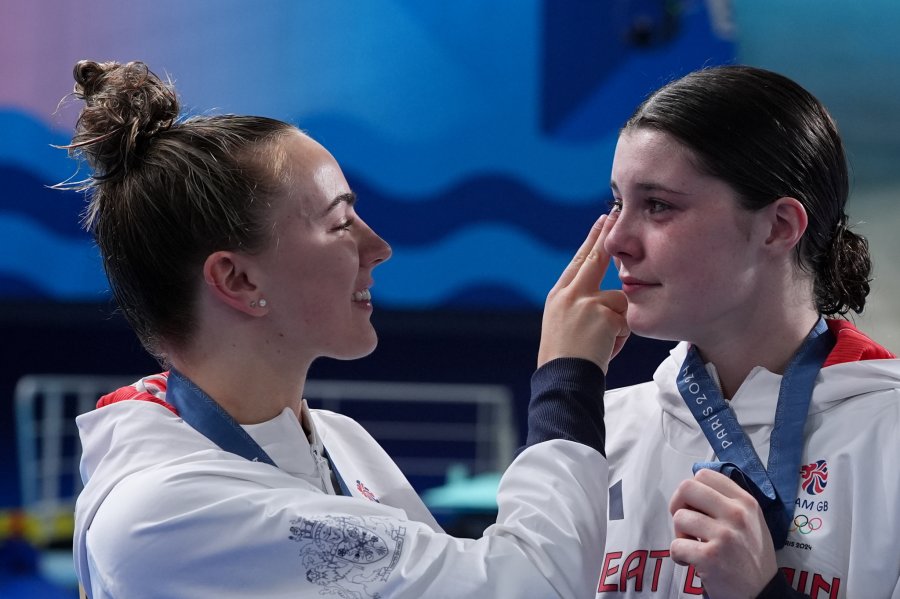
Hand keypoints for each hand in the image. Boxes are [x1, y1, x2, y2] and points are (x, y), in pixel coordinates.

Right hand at [537, 212, 628, 372]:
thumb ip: (581, 305)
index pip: (578, 260)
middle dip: (604, 234)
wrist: (562, 378)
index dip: (592, 240)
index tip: (601, 221)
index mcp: (559, 295)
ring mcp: (586, 303)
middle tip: (613, 213)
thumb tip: (610, 295)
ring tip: (599, 344)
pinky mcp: (603, 315)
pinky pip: (625, 322)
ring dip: (616, 324)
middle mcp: (569, 294)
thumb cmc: (565, 360)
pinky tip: (604, 350)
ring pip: (619, 300)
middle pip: (594, 258)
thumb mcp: (564, 325)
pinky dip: (620, 339)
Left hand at [669, 469, 777, 598]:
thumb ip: (728, 501)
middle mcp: (736, 514)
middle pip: (686, 488)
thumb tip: (696, 487)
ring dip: (679, 534)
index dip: (692, 489)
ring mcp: (724, 535)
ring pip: (679, 517)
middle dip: (677, 504)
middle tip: (685, 523)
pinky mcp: (710, 557)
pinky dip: (678, 555)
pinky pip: (676, 546)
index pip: (705, 475)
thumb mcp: (751, 521)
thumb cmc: (751, 556)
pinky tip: (690, 561)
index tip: (695, 506)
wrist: (763, 594)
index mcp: (745, 501)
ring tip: (693, 546)